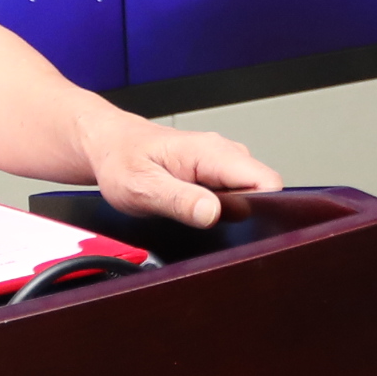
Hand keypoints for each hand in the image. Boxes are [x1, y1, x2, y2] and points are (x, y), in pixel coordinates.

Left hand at [73, 110, 281, 229]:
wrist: (109, 144)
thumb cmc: (120, 159)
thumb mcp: (142, 187)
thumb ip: (179, 201)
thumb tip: (213, 213)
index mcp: (212, 153)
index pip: (267, 181)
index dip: (265, 210)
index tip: (245, 231)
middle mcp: (224, 155)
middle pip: (264, 192)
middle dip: (248, 218)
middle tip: (207, 229)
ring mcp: (222, 165)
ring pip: (250, 197)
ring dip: (233, 217)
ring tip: (196, 221)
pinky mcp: (217, 176)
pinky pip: (235, 198)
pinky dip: (221, 213)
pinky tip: (196, 216)